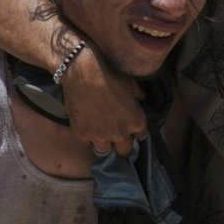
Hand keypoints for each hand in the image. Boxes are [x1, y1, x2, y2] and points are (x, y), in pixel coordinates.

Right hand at [60, 42, 147, 156]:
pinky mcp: (83, 135)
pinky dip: (86, 134)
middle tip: (113, 133)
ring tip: (98, 130)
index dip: (134, 132)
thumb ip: (137, 95)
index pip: (140, 137)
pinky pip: (86, 141)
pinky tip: (84, 123)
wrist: (84, 73)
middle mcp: (121, 133)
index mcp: (136, 122)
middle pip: (124, 150)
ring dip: (102, 141)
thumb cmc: (110, 74)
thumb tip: (141, 97)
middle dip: (121, 143)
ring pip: (104, 149)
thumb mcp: (130, 84)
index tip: (129, 128)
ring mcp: (100, 136)